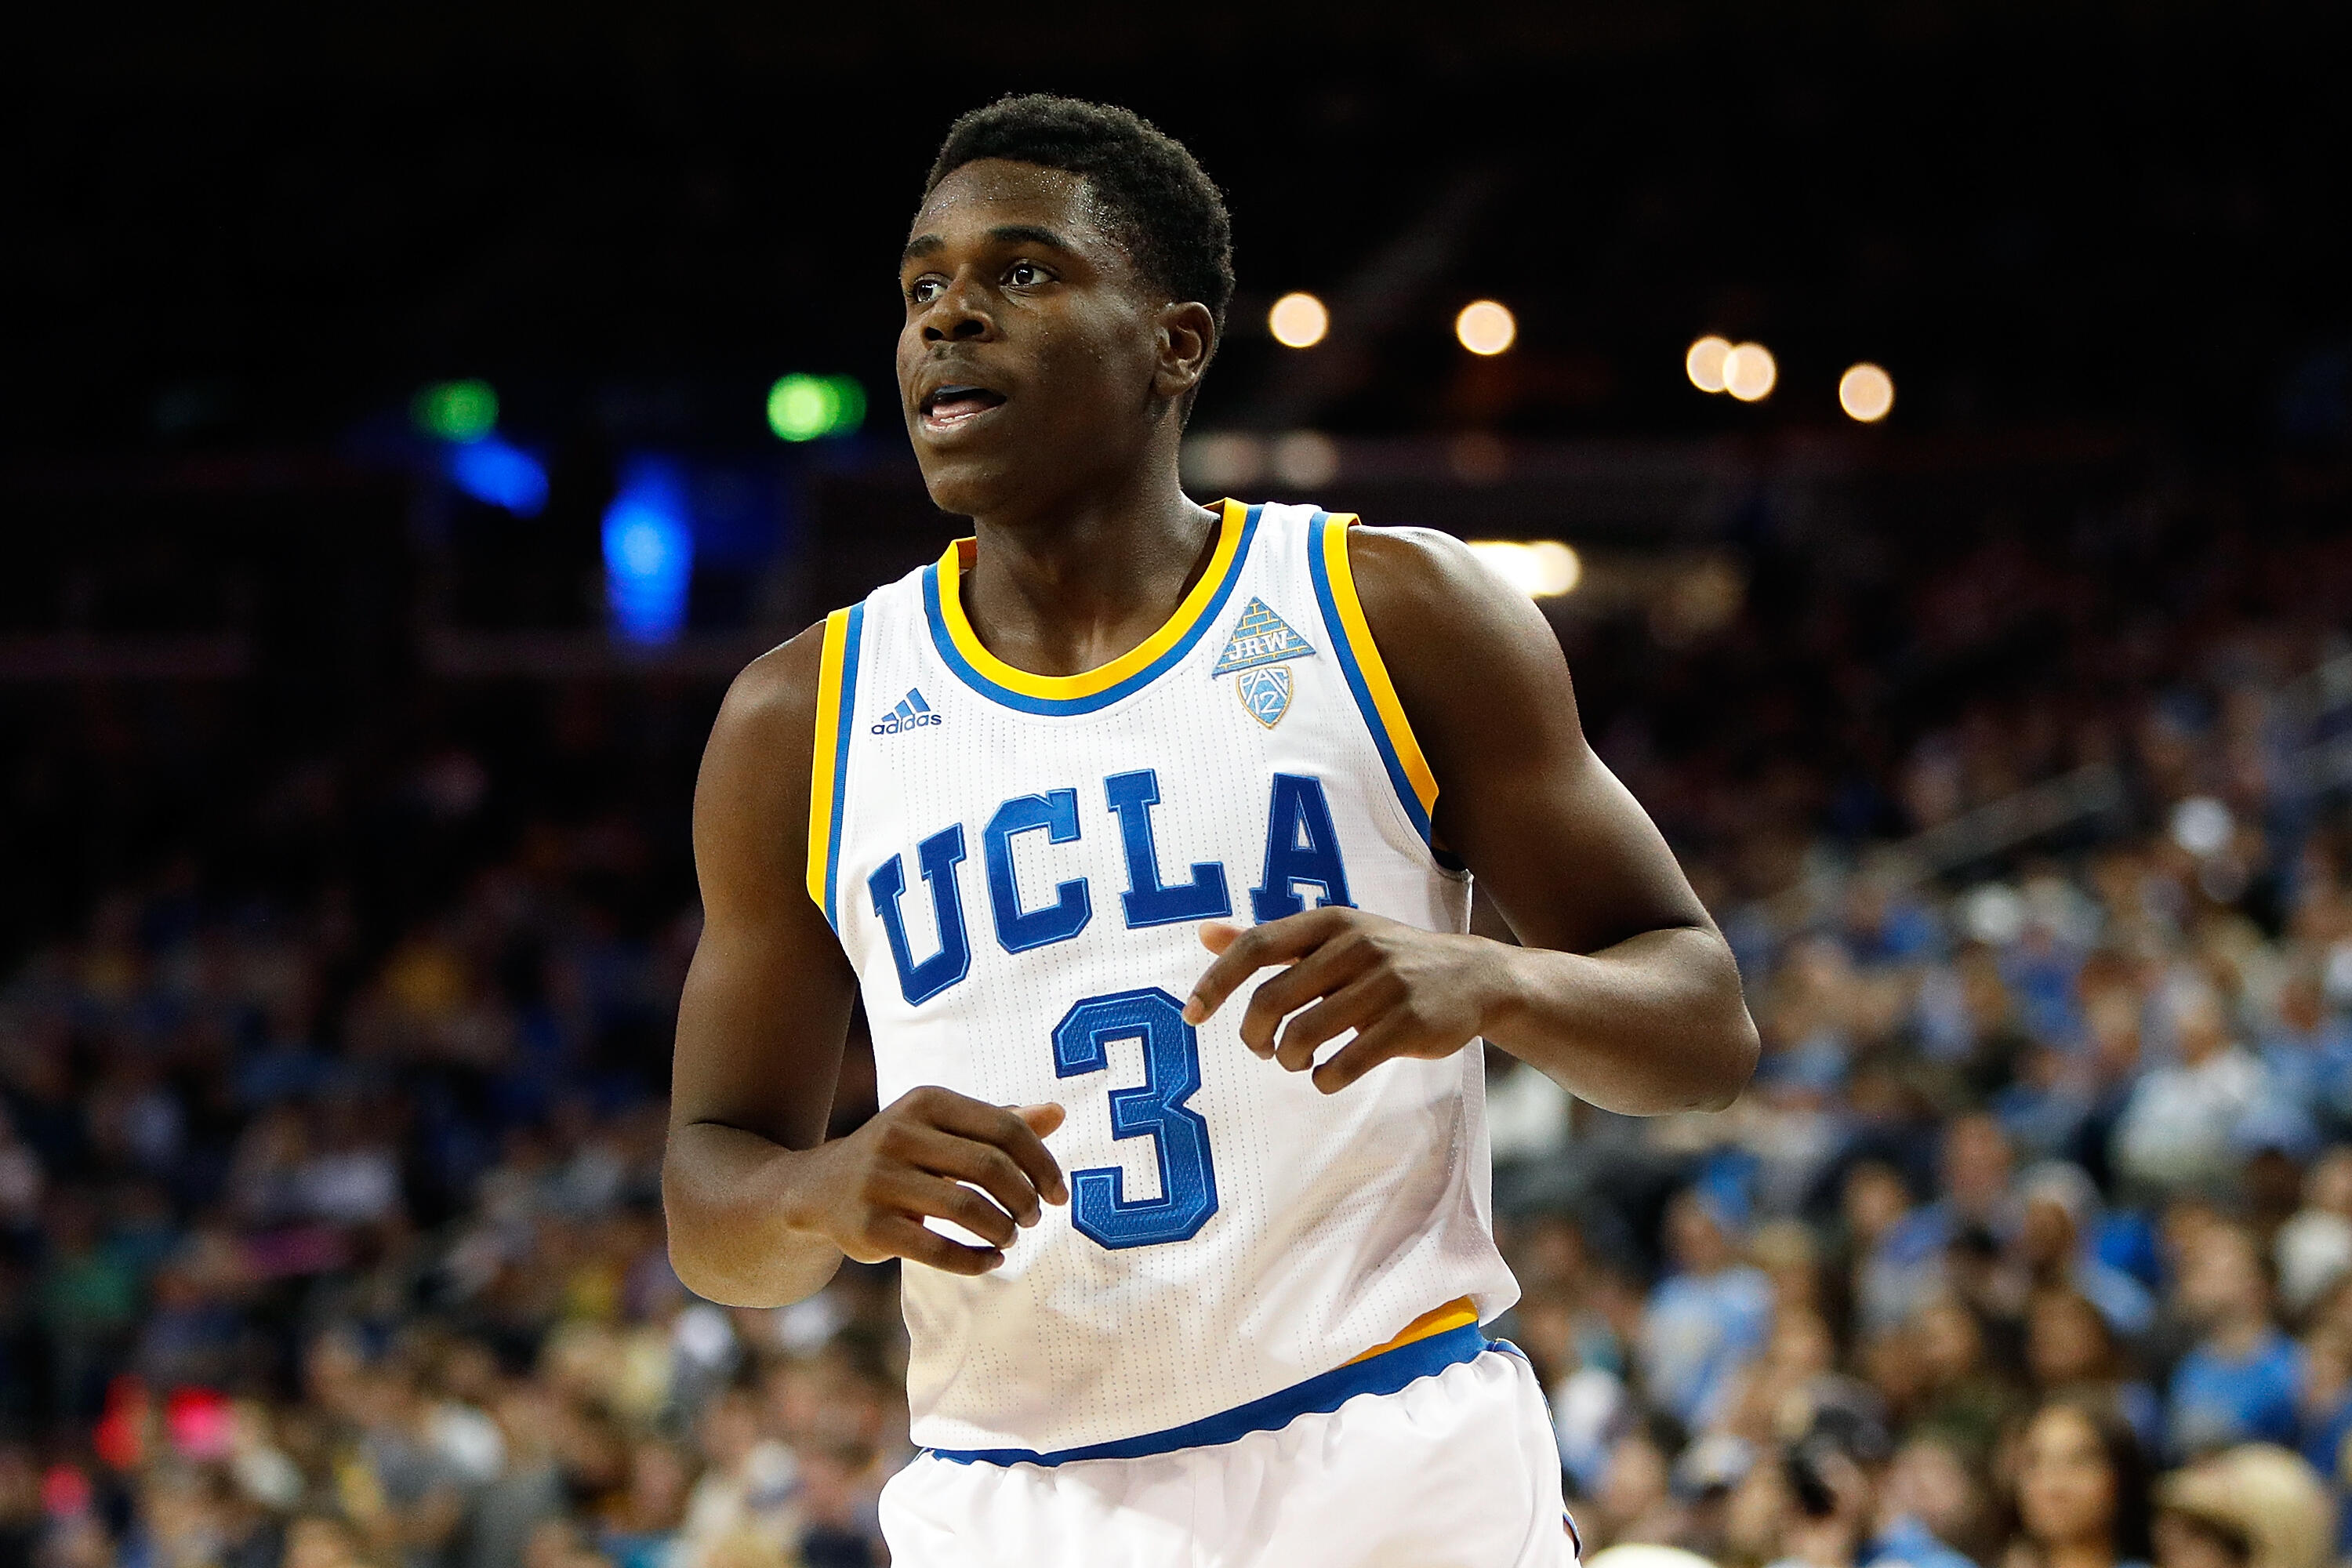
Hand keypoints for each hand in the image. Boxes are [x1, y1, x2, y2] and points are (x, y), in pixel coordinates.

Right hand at [795, 1088, 1067, 1274]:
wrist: (818, 1189)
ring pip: (967, 1208)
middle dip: (1025, 1199)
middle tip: (1034, 1218)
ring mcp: (879, 1180)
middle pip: (989, 1167)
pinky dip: (975, 1259)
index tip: (1059, 1193)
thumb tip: (1058, 1113)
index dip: (1041, 1163)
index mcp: (925, 1101)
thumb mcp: (944, 1128)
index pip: (1005, 1128)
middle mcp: (898, 1133)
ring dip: (1003, 1229)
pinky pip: (937, 1248)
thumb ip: (999, 1123)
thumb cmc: (902, 1155)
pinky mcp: (868, 1226)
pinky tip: (991, 1260)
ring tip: (1011, 1237)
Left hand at [1182, 909, 1511, 1093]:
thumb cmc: (1388, 960)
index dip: (1216, 983)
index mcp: (1331, 922)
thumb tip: (1205, 934)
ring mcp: (1384, 985)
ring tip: (1298, 1061)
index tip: (1192, 1015)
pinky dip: (1323, 1079)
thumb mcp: (1335, 937)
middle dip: (1255, 1035)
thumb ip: (1272, 941)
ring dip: (1289, 1060)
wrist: (1475, 977)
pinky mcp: (1407, 1025)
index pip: (1257, 946)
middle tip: (1264, 1049)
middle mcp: (1355, 946)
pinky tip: (1327, 1076)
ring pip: (1303, 1036)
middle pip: (1272, 999)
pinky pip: (1343, 1065)